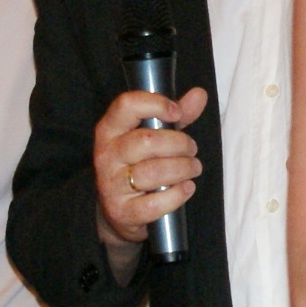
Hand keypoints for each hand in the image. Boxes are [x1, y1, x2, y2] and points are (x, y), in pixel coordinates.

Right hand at [92, 86, 207, 249]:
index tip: (176, 112)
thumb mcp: (152, 136)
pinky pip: (154, 203)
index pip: (126, 105)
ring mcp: (111, 185)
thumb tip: (199, 94)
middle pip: (147, 141)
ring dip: (183, 168)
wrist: (117, 212)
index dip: (156, 104)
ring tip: (193, 168)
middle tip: (192, 149)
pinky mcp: (122, 211)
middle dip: (179, 144)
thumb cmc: (137, 165)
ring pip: (153, 172)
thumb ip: (174, 115)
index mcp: (110, 130)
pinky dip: (177, 195)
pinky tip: (186, 188)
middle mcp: (106, 155)